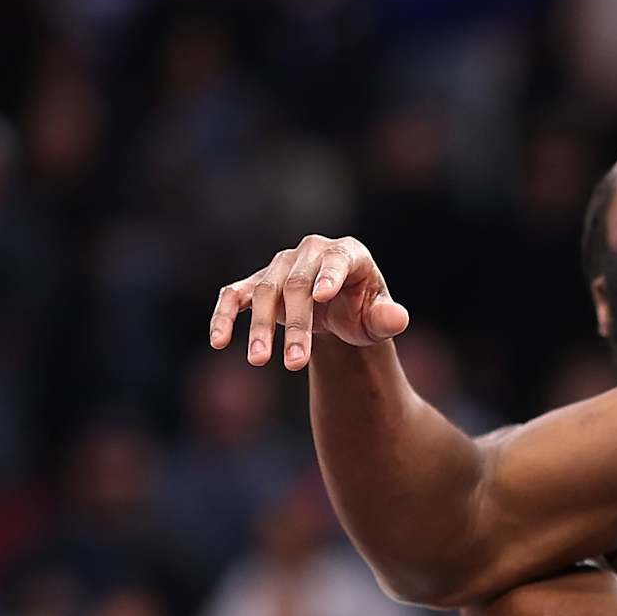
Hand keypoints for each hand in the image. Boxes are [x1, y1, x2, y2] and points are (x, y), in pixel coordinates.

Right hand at [208, 234, 409, 369]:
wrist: (338, 314)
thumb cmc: (363, 313)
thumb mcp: (378, 320)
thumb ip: (387, 319)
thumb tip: (397, 318)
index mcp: (349, 253)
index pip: (338, 260)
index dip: (329, 276)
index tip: (320, 297)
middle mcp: (311, 252)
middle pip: (297, 284)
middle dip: (297, 325)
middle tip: (296, 363)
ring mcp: (280, 265)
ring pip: (265, 292)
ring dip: (262, 328)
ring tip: (261, 361)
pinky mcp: (255, 283)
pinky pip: (234, 296)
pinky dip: (225, 316)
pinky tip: (219, 340)